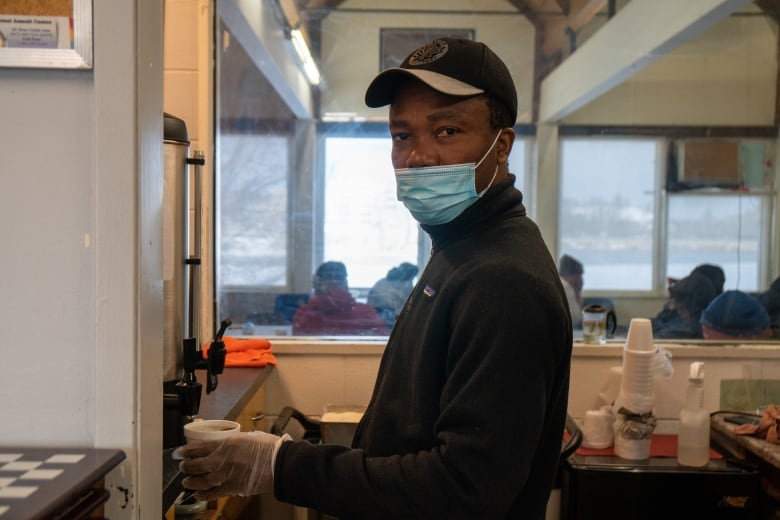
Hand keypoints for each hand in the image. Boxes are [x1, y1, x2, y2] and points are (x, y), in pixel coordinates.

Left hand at [172, 431, 289, 499]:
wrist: (278, 464)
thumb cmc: (266, 448)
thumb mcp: (246, 438)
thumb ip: (231, 443)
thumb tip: (222, 446)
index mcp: (225, 445)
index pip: (198, 448)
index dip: (185, 451)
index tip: (179, 453)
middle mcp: (221, 461)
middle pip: (195, 465)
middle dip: (186, 466)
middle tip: (182, 466)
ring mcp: (224, 476)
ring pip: (199, 481)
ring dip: (191, 481)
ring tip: (187, 481)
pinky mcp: (231, 488)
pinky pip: (212, 493)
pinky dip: (203, 494)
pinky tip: (198, 493)